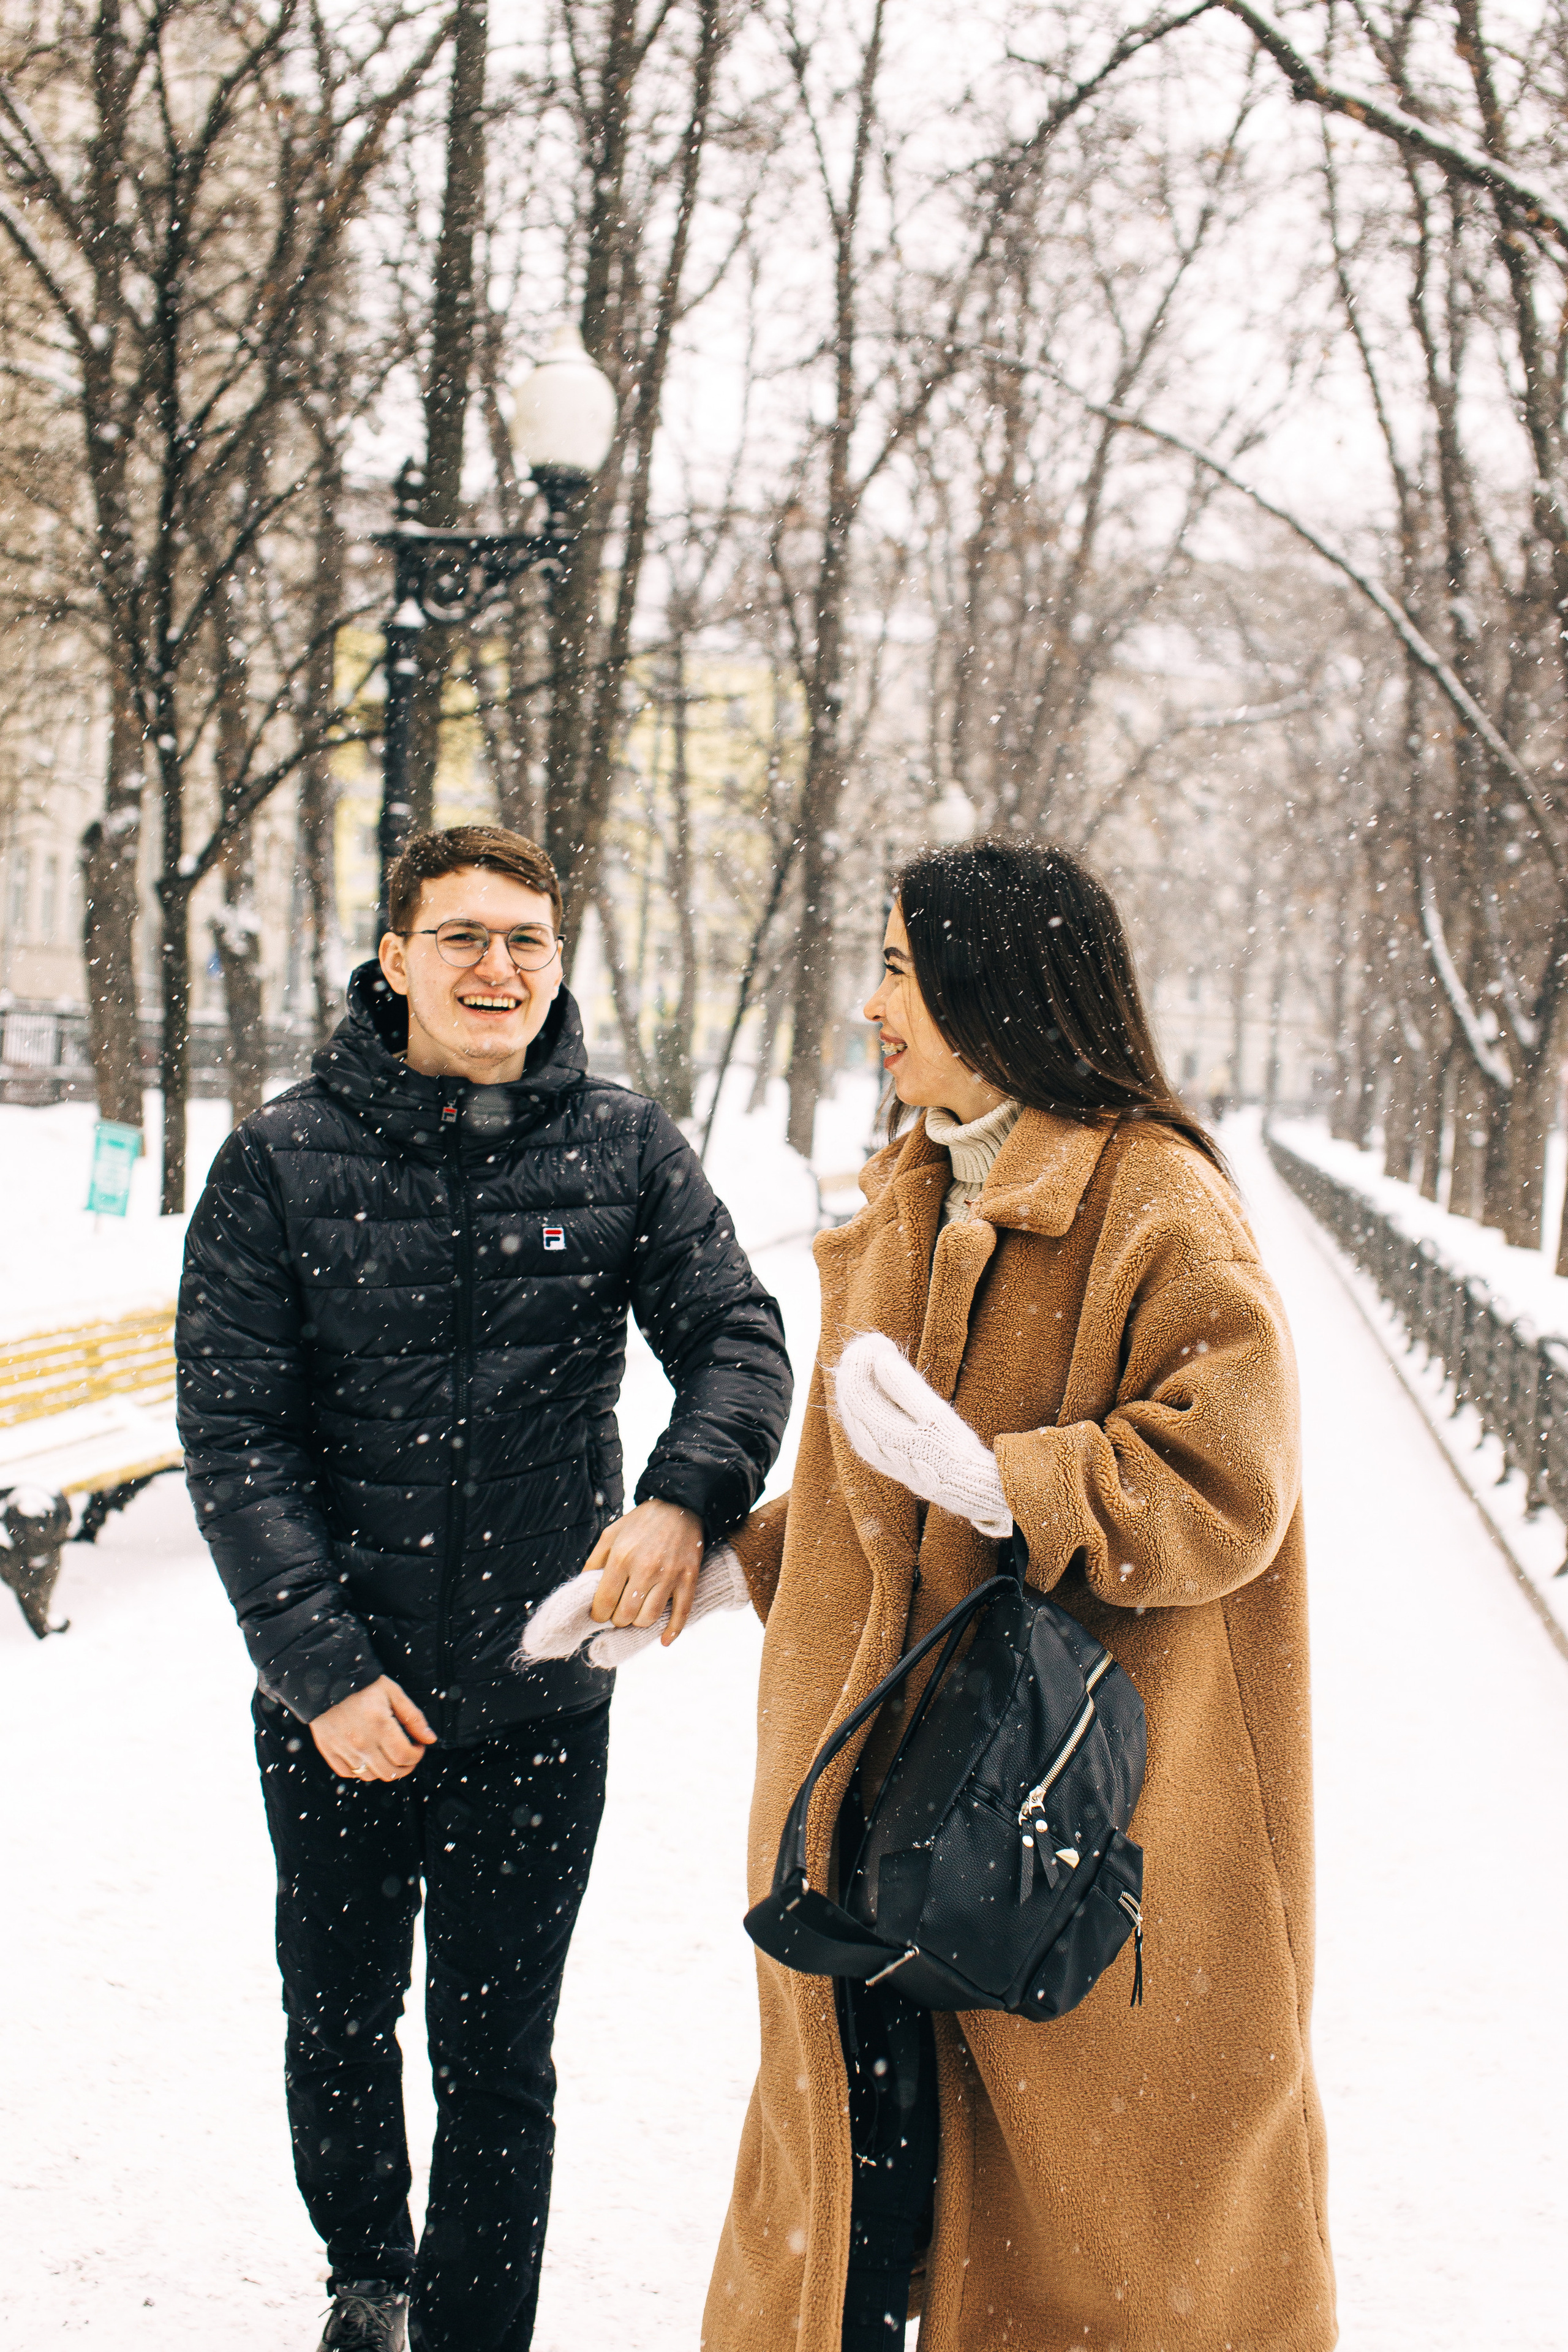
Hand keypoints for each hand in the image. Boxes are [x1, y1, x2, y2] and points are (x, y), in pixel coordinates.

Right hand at [309, 1675, 435, 1781]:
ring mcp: (343, 1749)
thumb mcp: (393, 1693)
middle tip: (407, 1754)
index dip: (417, 1755)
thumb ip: (413, 1717)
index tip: (418, 1746)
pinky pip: (348, 1773)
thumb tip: (430, 1739)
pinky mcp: (328, 1750)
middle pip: (389, 1772)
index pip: (405, 1757)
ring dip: (384, 1770)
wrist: (326, 1678)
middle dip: (405, 1766)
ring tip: (388, 1755)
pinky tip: (368, 1757)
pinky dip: (360, 1770)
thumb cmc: (363, 1684)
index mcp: (380, 1726)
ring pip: (370, 1776)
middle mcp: (361, 1742)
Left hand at [584, 1498, 704, 1643]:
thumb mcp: (610, 1534)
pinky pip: (681, 1613)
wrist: (680, 1507)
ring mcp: (669, 1575)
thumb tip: (583, 1589)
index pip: (604, 1602)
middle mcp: (645, 1568)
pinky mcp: (688, 1579)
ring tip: (635, 1615)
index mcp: (622, 1557)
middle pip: (625, 1615)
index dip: (598, 1615)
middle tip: (618, 1613)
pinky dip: (671, 1632)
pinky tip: (663, 1641)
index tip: (600, 1614)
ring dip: (638, 1623)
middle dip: (617, 1620)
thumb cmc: (641, 1523)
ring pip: (649, 1618)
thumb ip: (594, 1561)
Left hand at [832, 1331, 1012, 1537]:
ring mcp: (867, 1447)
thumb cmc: (951, 1448)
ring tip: (879, 1355)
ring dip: (860, 1376)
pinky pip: (857, 1415)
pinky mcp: (873, 1450)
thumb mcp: (934, 1414)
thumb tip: (881, 1358)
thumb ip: (904, 1386)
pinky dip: (864, 1393)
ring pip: (850, 1403)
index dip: (862, 1357)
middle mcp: (865, 1441)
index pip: (853, 1386)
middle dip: (859, 1362)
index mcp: (879, 1431)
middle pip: (848, 1392)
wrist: (959, 1485)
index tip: (881, 1340)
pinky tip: (878, 1381)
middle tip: (879, 1342)